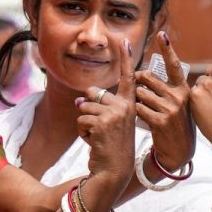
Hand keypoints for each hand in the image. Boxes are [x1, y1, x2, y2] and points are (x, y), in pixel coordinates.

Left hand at [76, 38, 136, 194]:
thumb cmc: (111, 149)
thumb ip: (99, 106)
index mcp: (130, 105)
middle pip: (94, 95)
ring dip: (84, 125)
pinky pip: (81, 119)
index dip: (125, 59)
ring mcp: (115, 114)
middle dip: (89, 111)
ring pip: (84, 108)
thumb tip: (81, 97)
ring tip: (98, 138)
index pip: (127, 79)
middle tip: (100, 131)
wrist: (114, 171)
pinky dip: (82, 132)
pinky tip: (94, 143)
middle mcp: (125, 106)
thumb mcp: (109, 124)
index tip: (123, 40)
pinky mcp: (102, 122)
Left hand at [136, 30, 194, 170]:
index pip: (174, 65)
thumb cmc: (176, 127)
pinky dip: (136, 113)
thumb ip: (166, 90)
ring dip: (136, 100)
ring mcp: (171, 109)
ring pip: (141, 94)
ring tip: (143, 110)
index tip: (162, 34)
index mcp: (184, 90)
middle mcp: (179, 97)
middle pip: (148, 79)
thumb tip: (143, 75)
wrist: (179, 152)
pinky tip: (142, 119)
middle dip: (138, 83)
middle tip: (139, 92)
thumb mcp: (178, 106)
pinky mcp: (160, 120)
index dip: (168, 49)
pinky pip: (139, 108)